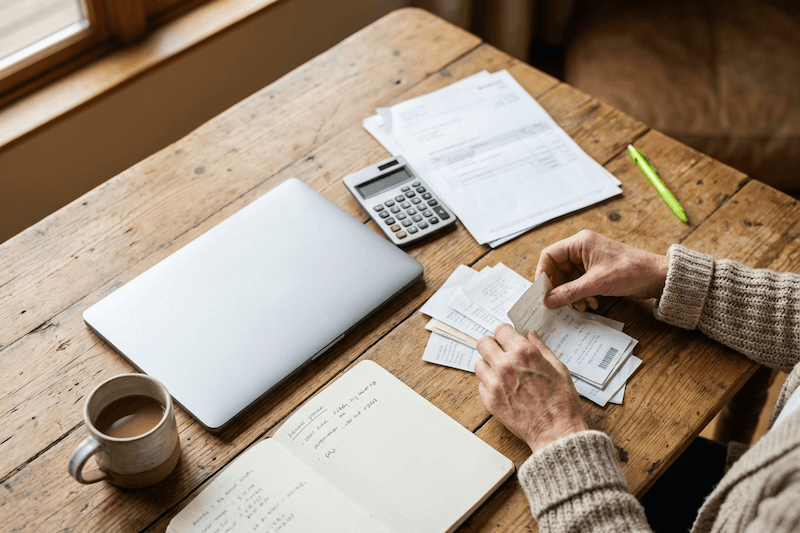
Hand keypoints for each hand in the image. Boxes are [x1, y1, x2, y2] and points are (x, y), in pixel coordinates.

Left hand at [474, 324, 586, 453]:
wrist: (556, 432)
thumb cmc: (562, 402)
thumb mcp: (558, 368)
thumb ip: (541, 348)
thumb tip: (530, 334)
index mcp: (524, 353)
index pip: (501, 330)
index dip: (505, 333)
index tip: (508, 338)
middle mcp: (506, 365)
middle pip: (484, 343)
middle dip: (492, 345)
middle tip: (501, 352)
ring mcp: (495, 383)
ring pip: (479, 363)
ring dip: (489, 365)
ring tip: (502, 373)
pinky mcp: (489, 400)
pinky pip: (481, 384)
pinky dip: (489, 384)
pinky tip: (504, 389)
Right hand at [536, 230, 668, 309]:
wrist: (657, 277)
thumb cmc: (631, 271)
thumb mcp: (596, 283)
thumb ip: (569, 292)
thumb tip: (547, 301)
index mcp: (579, 243)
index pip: (549, 255)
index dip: (542, 274)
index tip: (542, 292)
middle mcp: (582, 249)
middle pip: (557, 269)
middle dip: (558, 288)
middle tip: (557, 304)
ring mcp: (589, 261)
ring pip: (568, 279)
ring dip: (571, 295)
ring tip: (581, 306)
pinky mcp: (596, 271)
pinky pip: (579, 284)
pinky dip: (581, 295)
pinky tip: (591, 304)